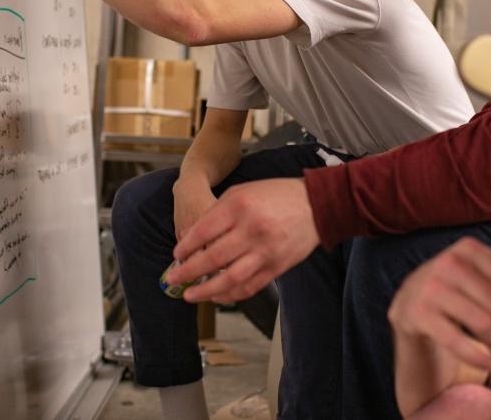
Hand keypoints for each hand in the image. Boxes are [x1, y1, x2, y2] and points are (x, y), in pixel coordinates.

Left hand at [166, 178, 318, 302]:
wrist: (316, 206)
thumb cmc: (275, 196)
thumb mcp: (242, 192)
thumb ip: (217, 213)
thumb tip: (192, 239)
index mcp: (240, 206)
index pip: (204, 231)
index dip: (186, 247)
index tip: (177, 255)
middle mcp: (252, 229)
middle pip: (213, 258)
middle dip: (189, 271)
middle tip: (174, 278)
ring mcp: (266, 251)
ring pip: (231, 278)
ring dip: (206, 291)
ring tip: (190, 296)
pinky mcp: (277, 267)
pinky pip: (250, 287)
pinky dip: (231, 295)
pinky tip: (217, 297)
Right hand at [387, 238, 490, 371]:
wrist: (409, 308)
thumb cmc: (455, 292)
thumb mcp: (477, 272)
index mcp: (467, 248)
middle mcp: (447, 262)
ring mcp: (430, 287)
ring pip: (483, 322)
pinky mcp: (418, 314)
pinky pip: (458, 341)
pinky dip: (478, 357)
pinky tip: (488, 363)